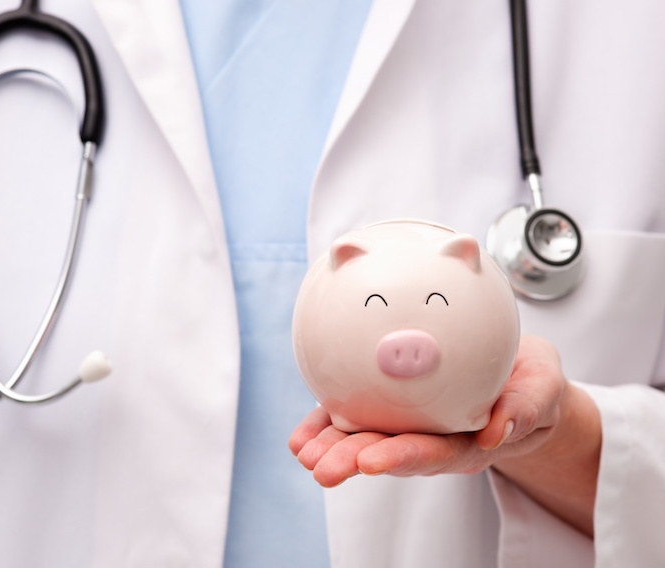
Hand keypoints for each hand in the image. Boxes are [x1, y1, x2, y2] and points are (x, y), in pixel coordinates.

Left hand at [288, 334, 564, 485]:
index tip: (371, 462)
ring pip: (366, 439)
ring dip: (333, 448)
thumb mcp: (543, 386)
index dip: (402, 458)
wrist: (517, 377)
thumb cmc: (530, 382)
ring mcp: (409, 425)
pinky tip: (300, 438)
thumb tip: (498, 431)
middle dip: (354, 461)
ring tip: (304, 453)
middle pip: (391, 453)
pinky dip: (327, 427)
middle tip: (322, 467)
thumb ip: (527, 407)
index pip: (434, 453)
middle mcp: (433, 439)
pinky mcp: (391, 409)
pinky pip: (356, 419)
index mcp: (469, 441)